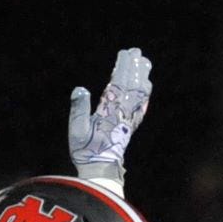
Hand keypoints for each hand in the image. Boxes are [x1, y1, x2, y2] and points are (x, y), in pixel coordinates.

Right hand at [68, 47, 152, 189]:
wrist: (102, 169)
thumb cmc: (86, 150)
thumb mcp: (77, 130)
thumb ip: (79, 109)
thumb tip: (80, 89)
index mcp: (109, 109)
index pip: (118, 83)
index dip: (122, 67)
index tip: (125, 53)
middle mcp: (122, 112)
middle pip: (132, 85)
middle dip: (134, 67)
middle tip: (137, 52)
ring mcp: (128, 118)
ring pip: (139, 94)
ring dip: (142, 77)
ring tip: (144, 63)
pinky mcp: (130, 126)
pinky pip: (141, 105)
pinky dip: (144, 93)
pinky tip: (146, 87)